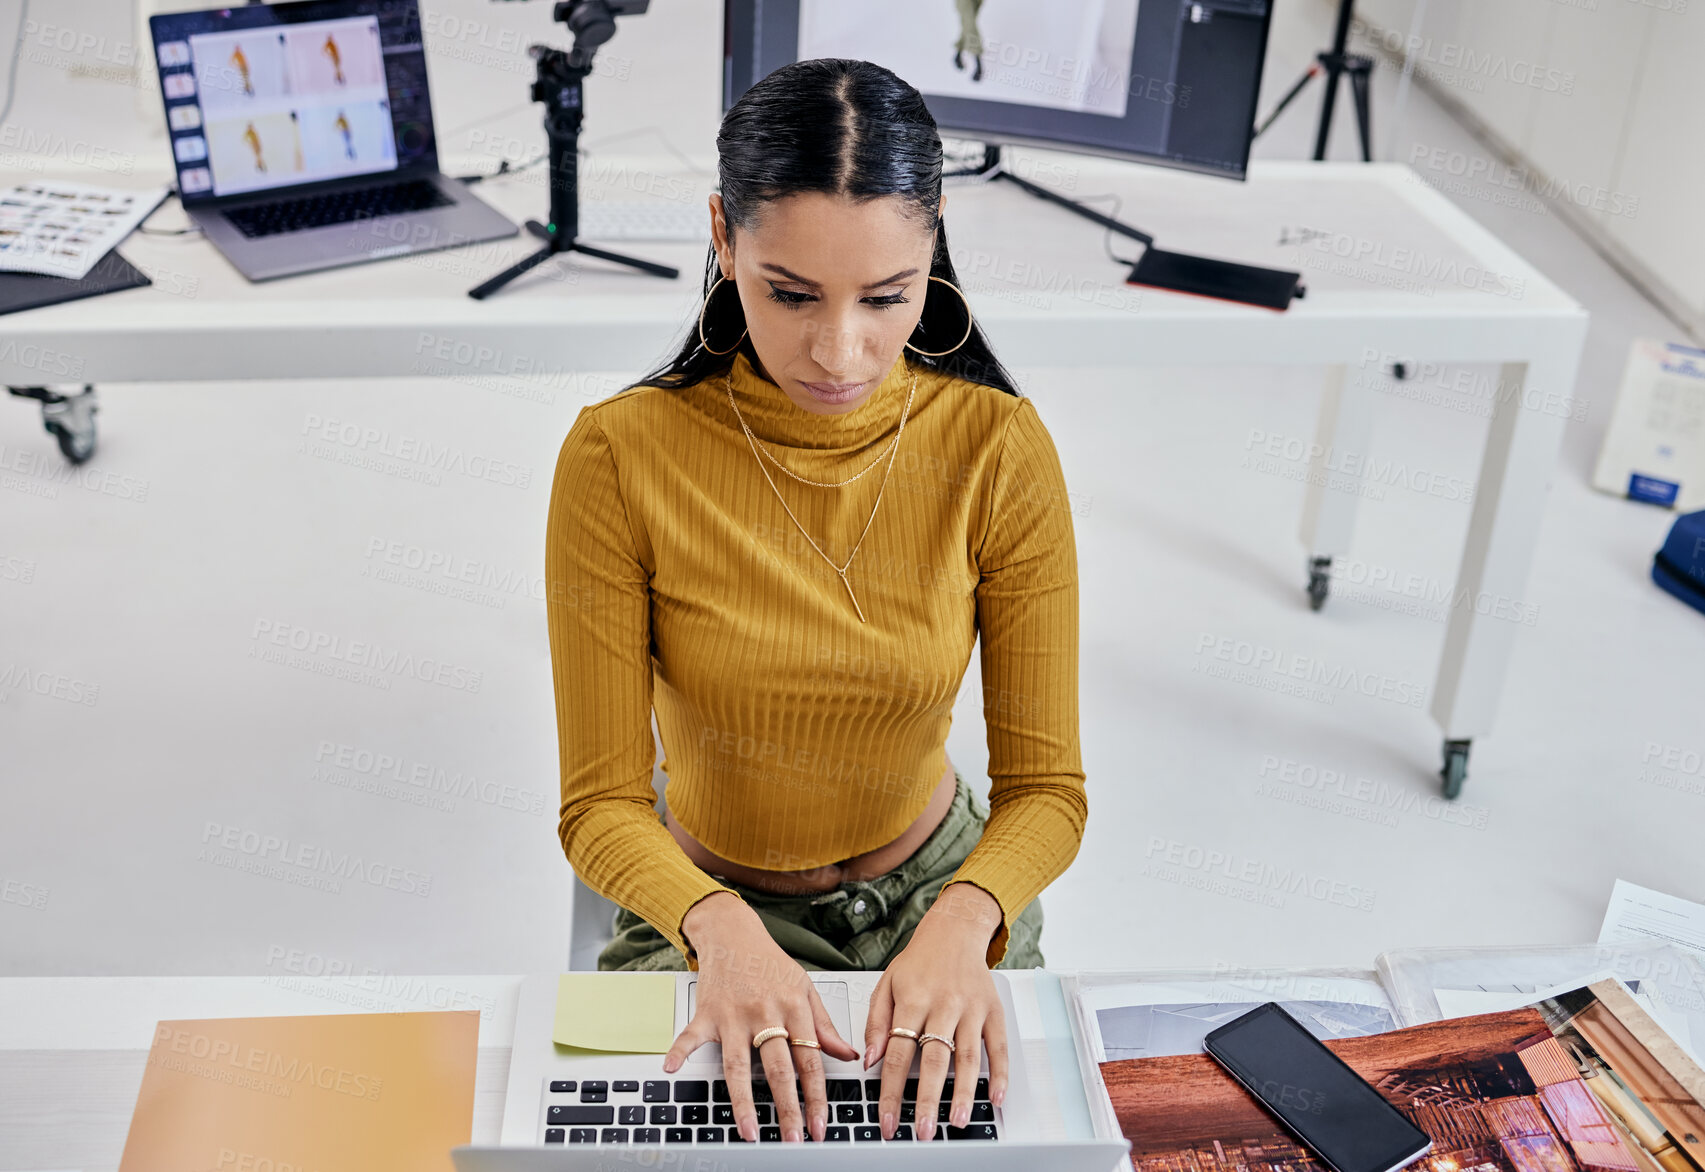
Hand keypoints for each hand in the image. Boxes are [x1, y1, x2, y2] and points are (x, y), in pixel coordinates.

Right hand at [662, 892, 860, 1141]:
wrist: (734, 933)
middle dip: (787, 1106)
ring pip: (738, 1064)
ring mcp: (734, 1015)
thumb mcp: (805, 988)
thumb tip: (847, 1054)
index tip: (819, 1124)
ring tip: (750, 1130)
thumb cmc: (770, 964)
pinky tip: (672, 1069)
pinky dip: (679, 1051)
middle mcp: (765, 1014)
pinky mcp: (707, 1013)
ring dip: (743, 1100)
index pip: (809, 1060)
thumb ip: (825, 1025)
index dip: (816, 1095)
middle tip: (792, 1138)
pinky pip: (691, 1036)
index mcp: (793, 1008)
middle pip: (778, 1068)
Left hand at [863, 881, 1009, 1140]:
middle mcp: (944, 1005)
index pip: (897, 1051)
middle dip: (926, 1098)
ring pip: (967, 1057)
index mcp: (913, 999)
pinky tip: (995, 1097)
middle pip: (934, 1058)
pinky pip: (998, 1046)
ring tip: (955, 1121)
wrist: (954, 932)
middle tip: (921, 1129)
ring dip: (962, 1092)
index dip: (890, 1089)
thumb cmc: (919, 962)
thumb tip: (869, 1059)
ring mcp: (971, 1009)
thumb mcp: (886, 983)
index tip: (887, 1118)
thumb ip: (876, 1022)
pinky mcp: (993, 1011)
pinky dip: (1000, 1073)